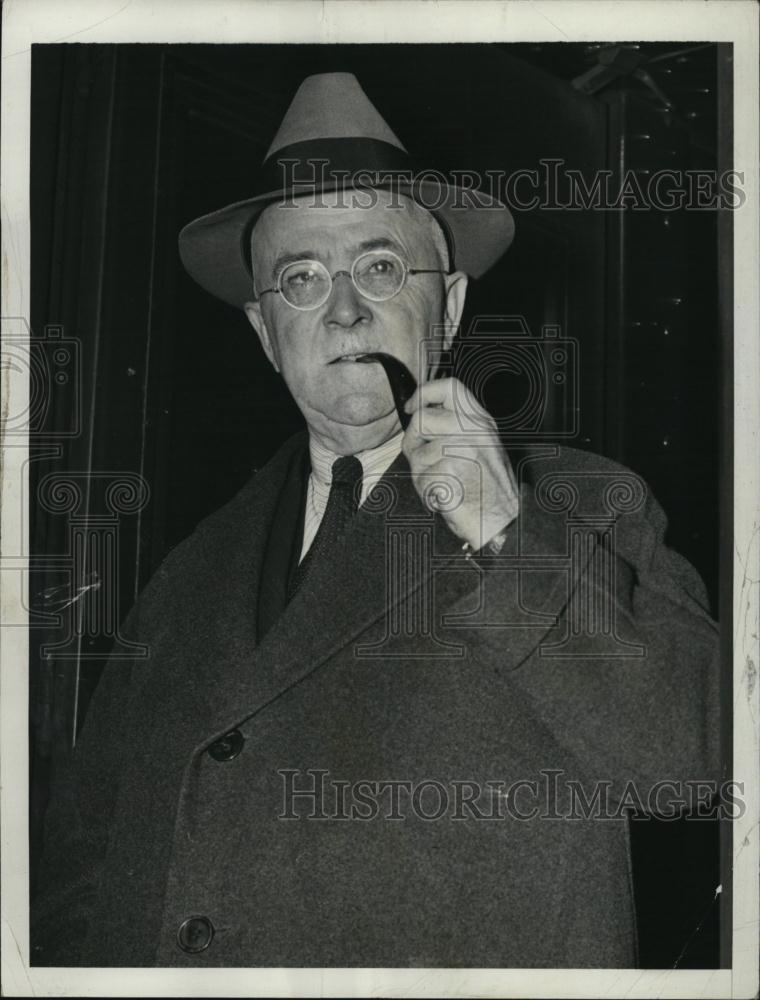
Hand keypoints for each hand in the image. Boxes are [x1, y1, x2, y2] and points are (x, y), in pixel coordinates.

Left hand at [402, 377, 518, 549]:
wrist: (504, 521)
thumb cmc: (489, 490)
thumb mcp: (481, 446)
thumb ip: (457, 427)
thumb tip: (422, 416)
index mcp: (481, 421)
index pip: (449, 387)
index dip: (424, 393)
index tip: (411, 406)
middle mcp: (473, 430)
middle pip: (421, 419)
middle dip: (413, 441)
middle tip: (424, 461)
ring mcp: (462, 448)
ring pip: (416, 452)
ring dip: (421, 473)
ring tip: (444, 484)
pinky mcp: (449, 470)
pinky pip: (420, 477)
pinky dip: (426, 492)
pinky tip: (446, 496)